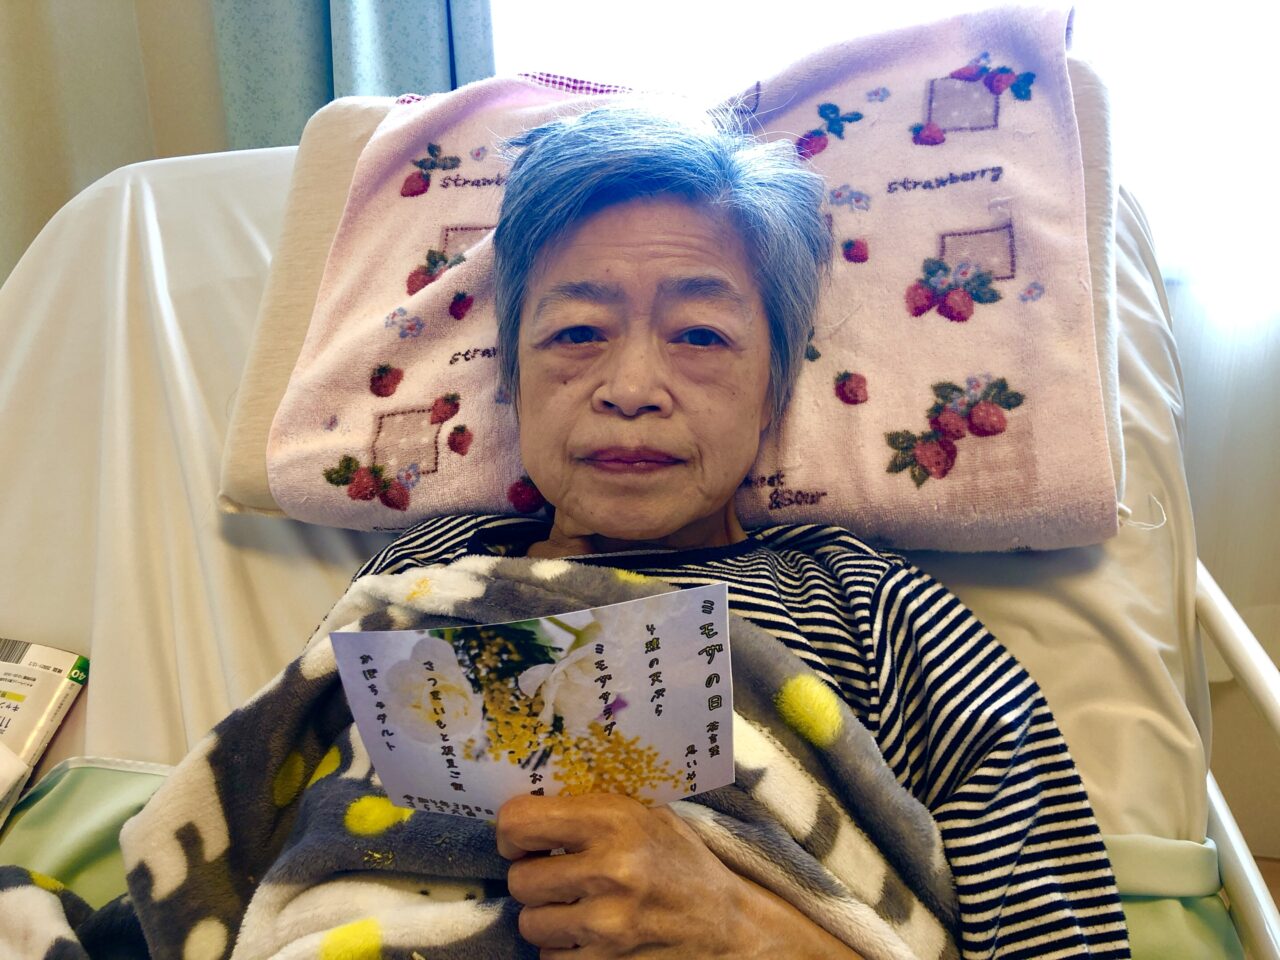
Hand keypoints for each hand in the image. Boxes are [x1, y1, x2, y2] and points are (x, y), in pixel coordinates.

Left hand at [497, 792, 746, 957]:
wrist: (729, 926)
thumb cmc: (682, 863)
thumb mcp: (647, 816)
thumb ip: (593, 809)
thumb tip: (533, 801)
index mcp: (614, 821)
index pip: (520, 822)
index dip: (511, 834)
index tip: (523, 843)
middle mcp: (609, 869)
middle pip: (519, 880)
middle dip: (532, 880)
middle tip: (555, 878)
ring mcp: (608, 923)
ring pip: (530, 924)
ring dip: (547, 919)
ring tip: (575, 909)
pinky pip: (550, 959)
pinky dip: (564, 951)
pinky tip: (590, 937)